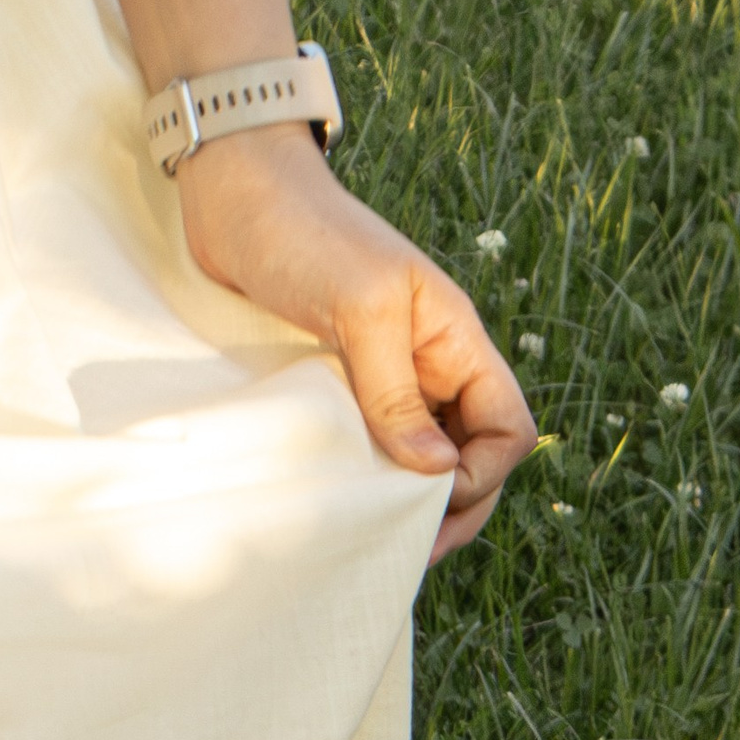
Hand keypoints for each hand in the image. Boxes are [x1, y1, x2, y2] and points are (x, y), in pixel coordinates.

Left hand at [174, 127, 536, 561]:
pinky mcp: (343, 383)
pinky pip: (377, 445)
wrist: (233, 192)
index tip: (430, 499)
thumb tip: (436, 473)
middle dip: (455, 506)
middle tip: (409, 547)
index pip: (507, 429)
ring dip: (412, 499)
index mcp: (456, 341)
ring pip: (427, 458)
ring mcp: (389, 377)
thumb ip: (395, 394)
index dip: (483, 475)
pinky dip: (372, 480)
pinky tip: (350, 503)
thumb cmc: (302, 233)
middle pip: (475, 456)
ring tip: (380, 535)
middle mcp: (432, 365)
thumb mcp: (359, 310)